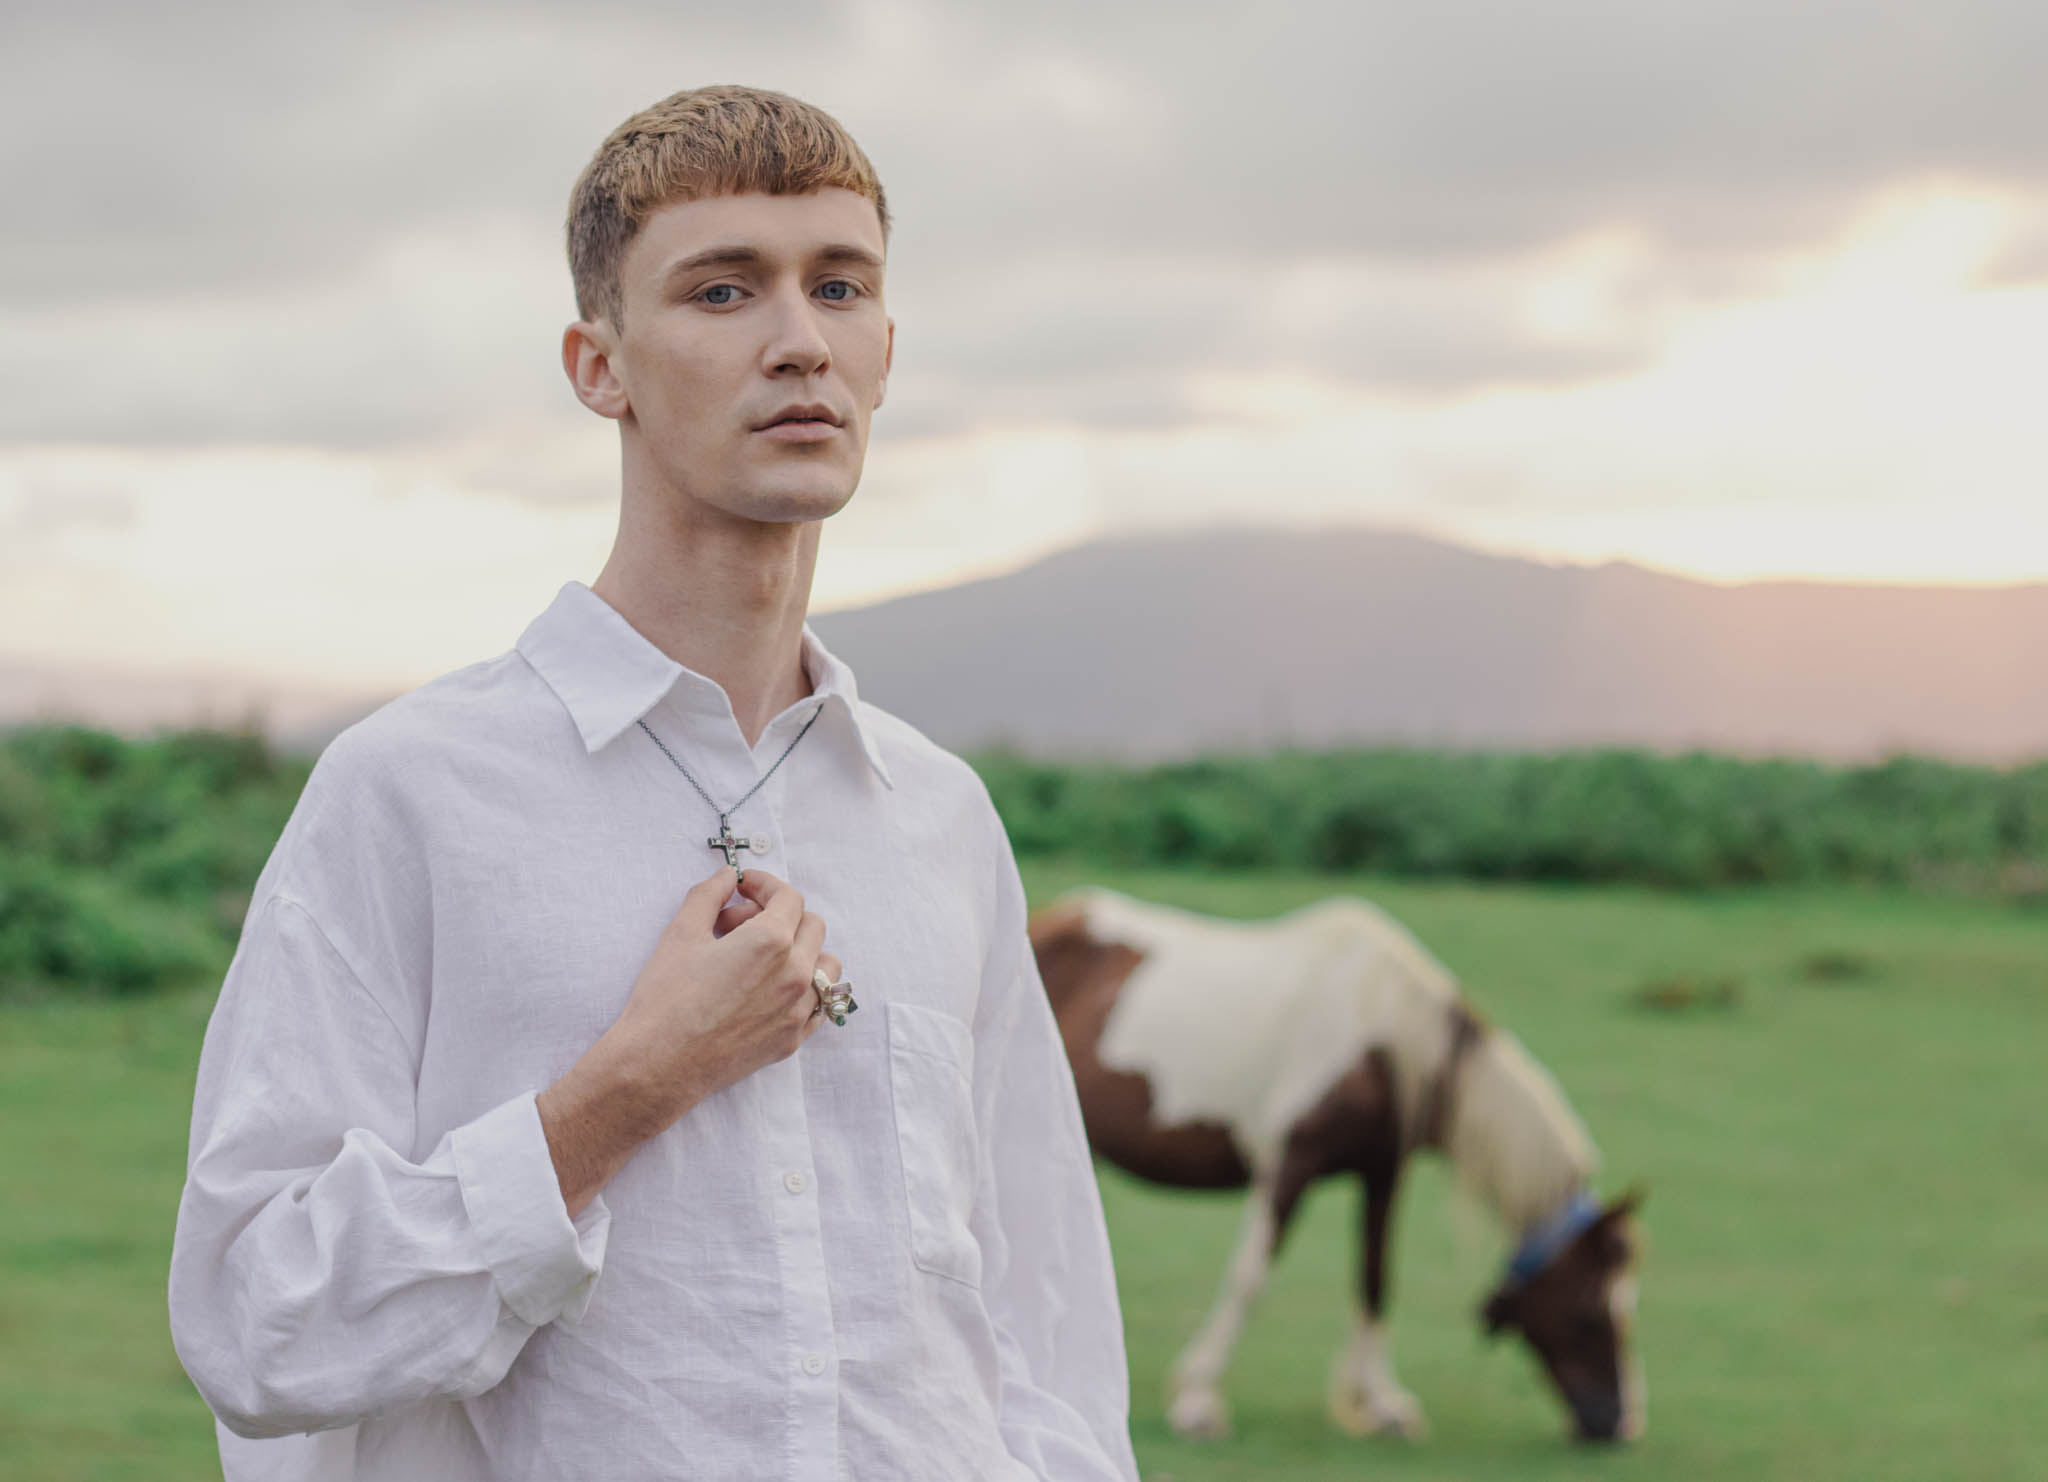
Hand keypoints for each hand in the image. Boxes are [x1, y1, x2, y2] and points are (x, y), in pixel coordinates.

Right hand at [606, 863, 840, 1122]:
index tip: (742, 888)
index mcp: (771, 942)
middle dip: (777, 915)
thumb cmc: (666, 998)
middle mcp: (795, 974)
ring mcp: (799, 1010)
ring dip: (801, 950)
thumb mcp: (681, 933)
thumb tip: (727, 876)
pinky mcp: (793, 1039)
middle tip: (736, 925)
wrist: (658, 1064)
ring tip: (760, 957)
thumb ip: (708, 894)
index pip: (788, 898)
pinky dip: (803, 988)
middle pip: (811, 926)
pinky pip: (818, 1003)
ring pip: (825, 964)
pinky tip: (767, 989)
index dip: (764, 885)